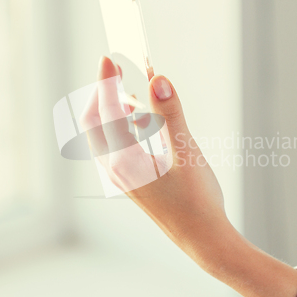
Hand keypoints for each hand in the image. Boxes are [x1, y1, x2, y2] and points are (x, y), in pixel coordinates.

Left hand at [80, 56, 296, 296]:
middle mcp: (115, 169)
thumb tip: (158, 78)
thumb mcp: (187, 154)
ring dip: (114, 110)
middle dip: (103, 94)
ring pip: (103, 135)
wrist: (203, 239)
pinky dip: (124, 126)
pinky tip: (145, 121)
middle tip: (118, 70)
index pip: (107, 112)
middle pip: (93, 123)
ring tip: (134, 93)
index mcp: (125, 162)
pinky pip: (116, 145)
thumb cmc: (198, 201)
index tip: (110, 57)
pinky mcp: (130, 179)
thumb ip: (172, 115)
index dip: (107, 82)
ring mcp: (120, 176)